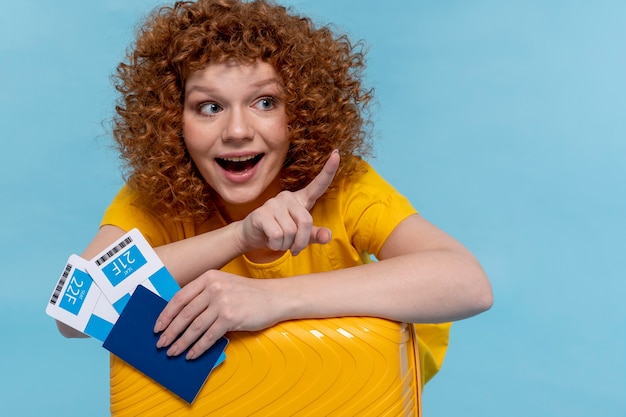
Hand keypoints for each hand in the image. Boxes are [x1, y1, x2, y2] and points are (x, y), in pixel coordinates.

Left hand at [154, 270, 287, 359]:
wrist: (275, 297)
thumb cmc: (249, 294)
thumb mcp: (225, 285)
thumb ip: (205, 295)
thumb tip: (181, 317)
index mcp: (209, 277)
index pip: (180, 297)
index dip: (166, 314)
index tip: (157, 326)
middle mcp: (214, 288)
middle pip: (184, 314)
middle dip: (170, 331)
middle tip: (161, 344)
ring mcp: (222, 302)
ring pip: (194, 327)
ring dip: (181, 343)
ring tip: (173, 352)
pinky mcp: (231, 317)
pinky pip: (209, 336)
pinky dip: (198, 348)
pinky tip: (191, 355)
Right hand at [237, 150, 339, 255]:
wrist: (251, 235)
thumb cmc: (279, 233)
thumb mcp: (300, 236)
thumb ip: (314, 235)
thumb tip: (327, 236)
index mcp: (300, 200)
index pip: (318, 185)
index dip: (328, 171)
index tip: (337, 154)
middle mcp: (288, 197)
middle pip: (306, 222)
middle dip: (301, 241)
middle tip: (294, 248)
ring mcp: (273, 203)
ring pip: (291, 232)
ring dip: (286, 244)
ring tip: (279, 241)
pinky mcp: (262, 214)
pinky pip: (278, 235)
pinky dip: (276, 244)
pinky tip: (270, 240)